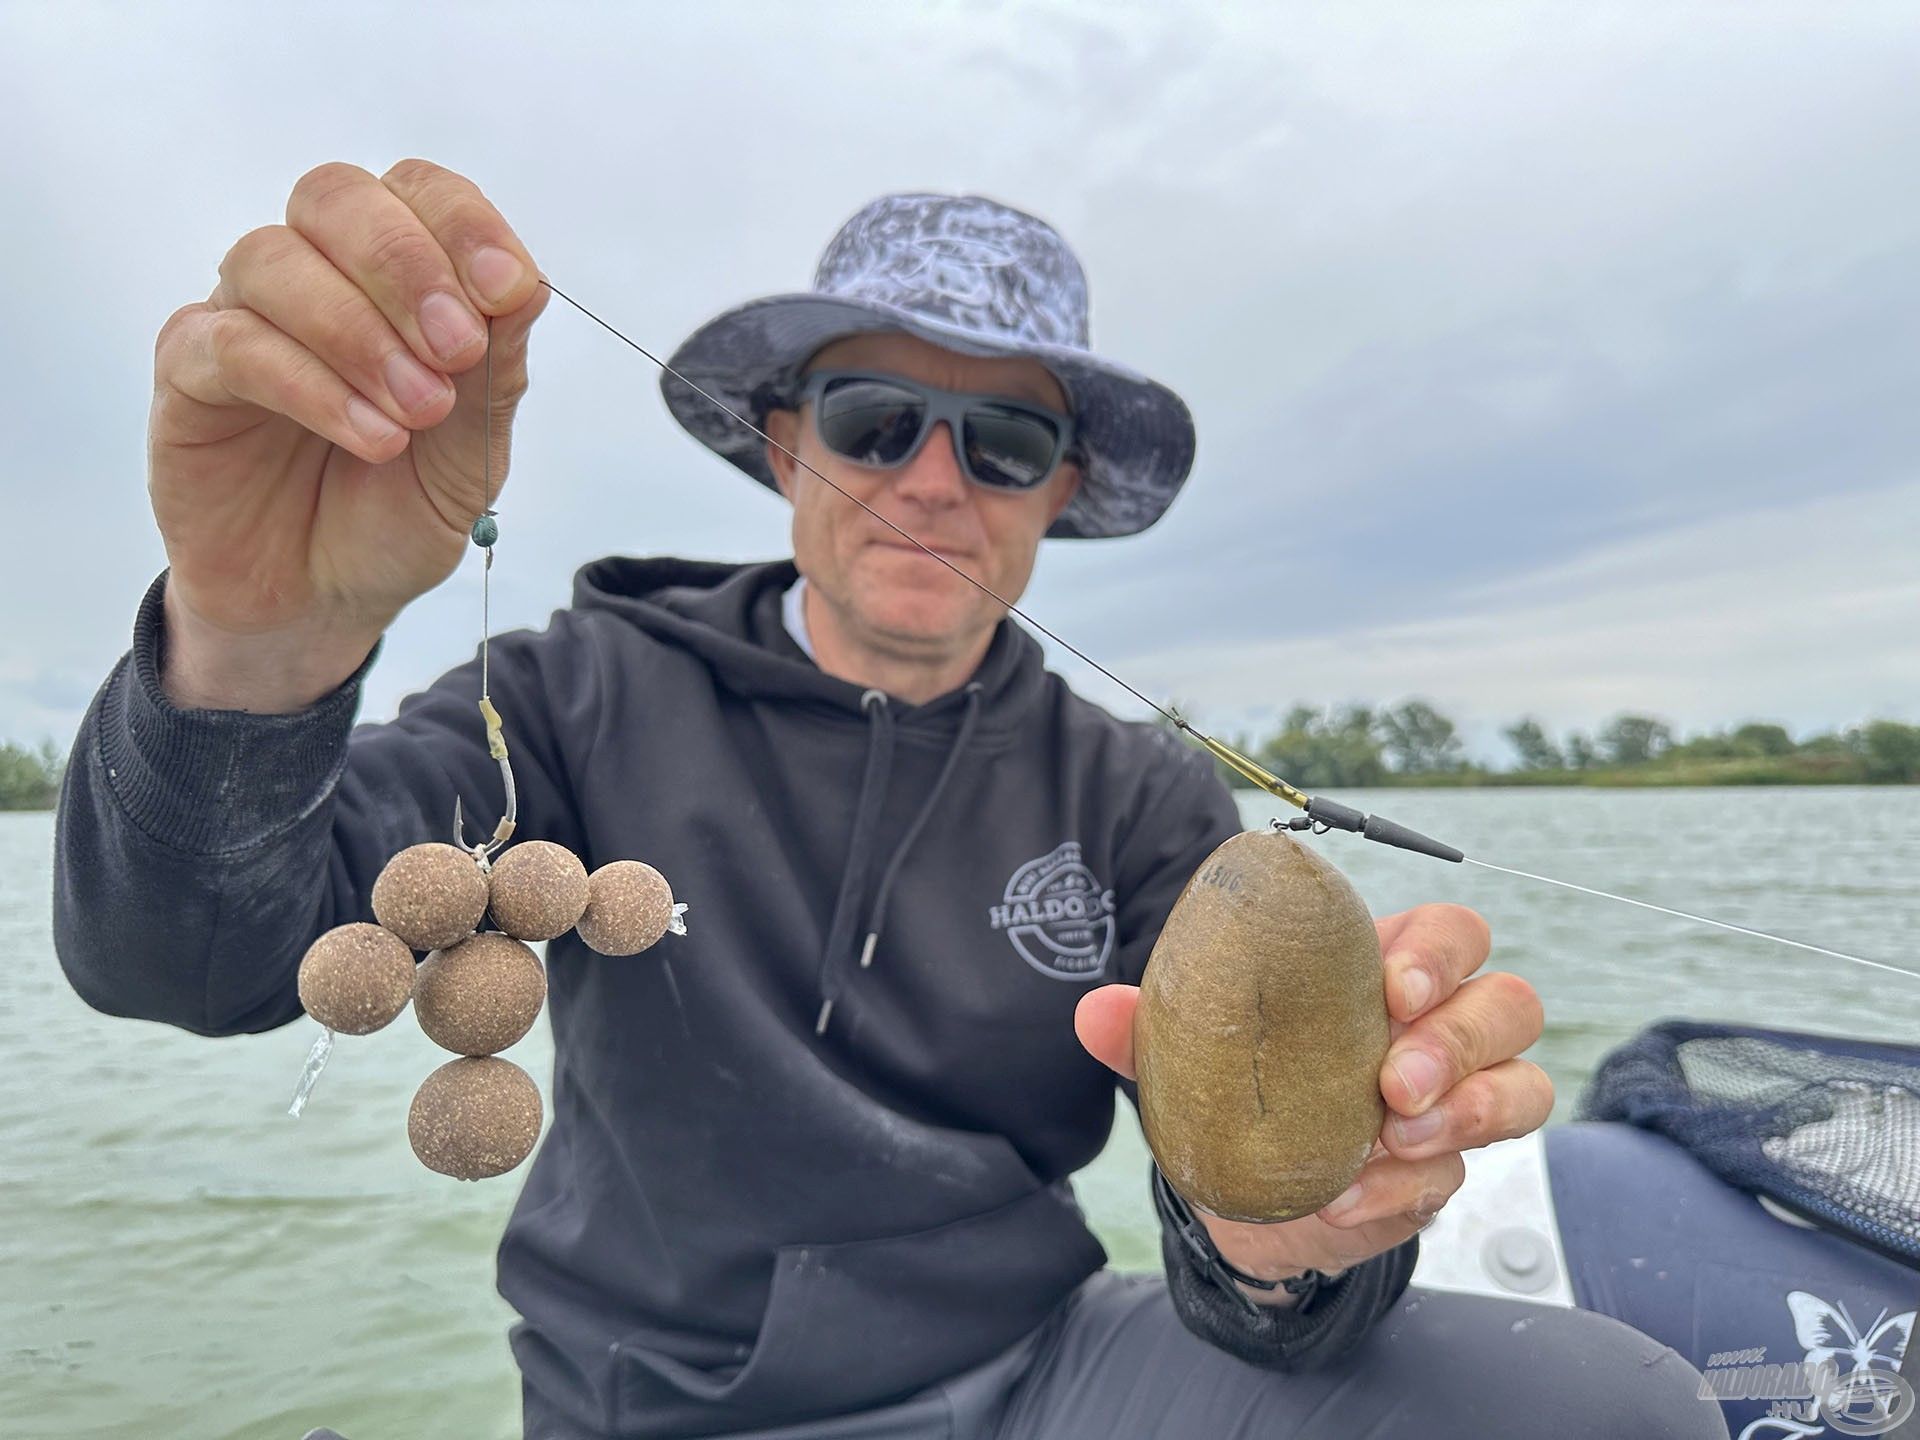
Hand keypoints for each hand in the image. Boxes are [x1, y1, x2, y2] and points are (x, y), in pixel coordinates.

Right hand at [149, 159, 547, 705]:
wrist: (326, 598)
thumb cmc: (397, 509)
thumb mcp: (474, 450)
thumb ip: (499, 370)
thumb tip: (528, 284)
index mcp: (388, 273)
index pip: (417, 192)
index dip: (463, 225)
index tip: (508, 291)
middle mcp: (309, 274)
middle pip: (335, 198)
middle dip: (407, 267)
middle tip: (458, 352)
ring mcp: (239, 316)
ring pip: (274, 260)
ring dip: (360, 333)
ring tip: (419, 412)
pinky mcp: (186, 375)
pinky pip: (231, 344)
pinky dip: (311, 386)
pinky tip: (371, 439)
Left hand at [1075, 902, 1550, 1302]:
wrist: (1245, 1187)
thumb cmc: (1241, 1082)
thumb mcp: (1193, 1048)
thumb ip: (1150, 1025)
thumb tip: (1094, 1011)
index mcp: (1385, 967)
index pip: (1452, 934)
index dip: (1440, 953)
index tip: (1394, 987)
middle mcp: (1441, 1027)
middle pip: (1508, 1004)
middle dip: (1461, 1038)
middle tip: (1396, 1079)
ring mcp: (1457, 1101)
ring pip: (1522, 1086)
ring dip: (1472, 1109)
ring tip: (1400, 1135)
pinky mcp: (1443, 1172)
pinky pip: (1461, 1177)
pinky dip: (1409, 1189)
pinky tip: (1353, 1196)